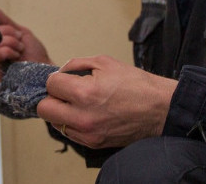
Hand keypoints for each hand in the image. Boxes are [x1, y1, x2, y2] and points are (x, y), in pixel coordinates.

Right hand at [0, 7, 52, 82]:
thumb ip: (4, 20)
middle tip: (20, 42)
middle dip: (9, 33)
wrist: (43, 68)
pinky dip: (7, 52)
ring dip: (10, 43)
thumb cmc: (34, 53)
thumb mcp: (20, 31)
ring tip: (19, 51)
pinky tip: (16, 57)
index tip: (15, 31)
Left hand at [37, 55, 176, 148]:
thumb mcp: (104, 62)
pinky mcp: (94, 143)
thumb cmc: (136, 84)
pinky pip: (69, 133)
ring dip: (60, 111)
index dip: (57, 78)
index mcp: (85, 93)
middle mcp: (83, 117)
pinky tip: (86, 113)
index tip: (66, 79)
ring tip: (78, 103)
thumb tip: (60, 72)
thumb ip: (75, 64)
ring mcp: (88, 133)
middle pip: (44, 108)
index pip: (50, 84)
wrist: (161, 109)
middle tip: (65, 92)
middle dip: (51, 97)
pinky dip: (72, 123)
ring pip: (54, 123)